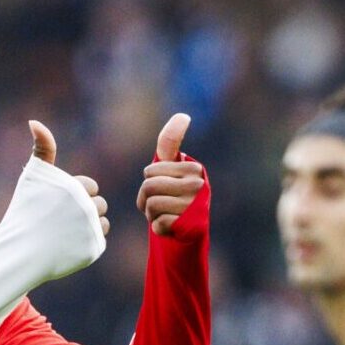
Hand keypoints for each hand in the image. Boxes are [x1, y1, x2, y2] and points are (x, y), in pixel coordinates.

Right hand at [29, 120, 111, 237]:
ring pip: (102, 221)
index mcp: (76, 187)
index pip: (91, 186)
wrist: (19, 252)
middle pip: (99, 204)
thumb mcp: (32, 176)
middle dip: (84, 210)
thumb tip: (34, 122)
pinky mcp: (94, 248)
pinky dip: (86, 243)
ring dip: (88, 225)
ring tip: (65, 232)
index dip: (75, 194)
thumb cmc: (24, 211)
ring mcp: (91, 229)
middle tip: (59, 221)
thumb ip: (41, 148)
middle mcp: (88, 207)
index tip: (56, 204)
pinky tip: (68, 245)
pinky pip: (99, 240)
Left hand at [136, 113, 204, 235]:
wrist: (188, 229)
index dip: (148, 182)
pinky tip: (171, 227)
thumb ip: (170, 142)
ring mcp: (196, 206)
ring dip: (152, 214)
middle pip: (149, 187)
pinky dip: (159, 228)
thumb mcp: (171, 168)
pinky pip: (158, 224)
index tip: (162, 188)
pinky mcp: (192, 225)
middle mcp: (198, 184)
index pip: (149, 172)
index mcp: (193, 168)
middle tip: (160, 205)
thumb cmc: (175, 194)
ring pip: (152, 205)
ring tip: (166, 215)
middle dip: (146, 200)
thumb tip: (182, 115)